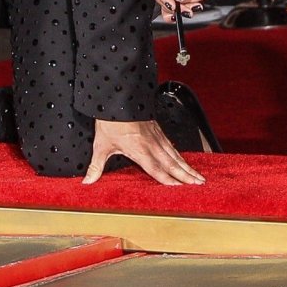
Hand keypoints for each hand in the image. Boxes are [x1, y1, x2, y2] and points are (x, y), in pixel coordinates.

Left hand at [83, 118, 204, 185]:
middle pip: (172, 164)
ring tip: (198, 176)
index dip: (169, 180)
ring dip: (187, 166)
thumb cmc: (110, 121)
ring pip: (175, 155)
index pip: (157, 170)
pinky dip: (180, 155)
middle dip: (186, 175)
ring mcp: (156, 137)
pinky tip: (184, 160)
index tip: (181, 188)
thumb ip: (96, 166)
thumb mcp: (101, 145)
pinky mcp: (157, 130)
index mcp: (139, 150)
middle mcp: (151, 145)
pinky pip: (172, 146)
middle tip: (199, 183)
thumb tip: (87, 181)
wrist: (117, 98)